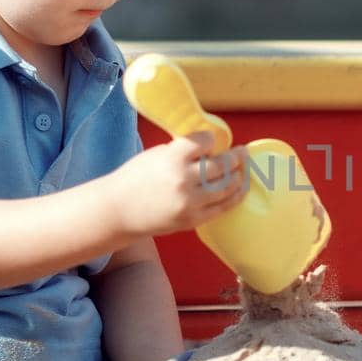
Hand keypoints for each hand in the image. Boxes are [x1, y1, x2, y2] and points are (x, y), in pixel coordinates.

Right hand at [110, 131, 248, 236]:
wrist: (119, 210)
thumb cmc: (136, 178)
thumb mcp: (157, 155)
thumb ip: (182, 151)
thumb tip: (210, 149)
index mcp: (172, 158)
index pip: (204, 142)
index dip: (211, 140)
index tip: (212, 141)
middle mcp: (183, 179)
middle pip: (221, 165)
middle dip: (235, 157)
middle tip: (242, 153)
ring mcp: (189, 202)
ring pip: (226, 187)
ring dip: (238, 177)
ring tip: (242, 171)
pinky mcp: (192, 220)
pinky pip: (221, 208)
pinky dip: (234, 197)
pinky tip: (240, 189)